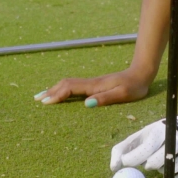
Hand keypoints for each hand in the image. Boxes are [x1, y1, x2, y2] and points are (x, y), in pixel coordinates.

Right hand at [34, 69, 150, 106]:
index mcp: (94, 86)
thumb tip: (86, 104)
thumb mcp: (123, 95)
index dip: (57, 95)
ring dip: (54, 89)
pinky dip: (63, 89)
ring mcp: (92, 83)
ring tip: (42, 96)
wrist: (142, 73)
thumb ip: (105, 98)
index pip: (70, 89)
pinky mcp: (95, 85)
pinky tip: (61, 94)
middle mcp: (91, 83)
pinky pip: (74, 86)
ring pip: (68, 84)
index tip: (45, 103)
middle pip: (65, 84)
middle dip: (50, 92)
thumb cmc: (134, 86)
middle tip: (35, 99)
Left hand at [111, 116, 177, 177]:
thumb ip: (120, 151)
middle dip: (154, 163)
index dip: (137, 156)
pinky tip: (173, 175)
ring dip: (168, 170)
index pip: (150, 144)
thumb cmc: (150, 138)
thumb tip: (113, 168)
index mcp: (161, 130)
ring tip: (160, 166)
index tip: (127, 163)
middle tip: (147, 166)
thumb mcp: (134, 139)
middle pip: (168, 153)